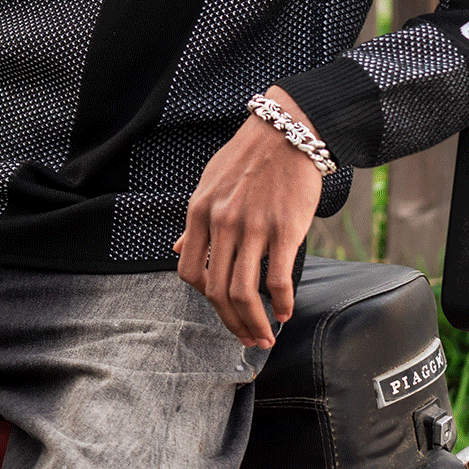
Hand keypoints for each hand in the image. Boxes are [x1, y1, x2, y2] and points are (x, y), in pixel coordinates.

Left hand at [175, 88, 324, 349]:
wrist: (288, 131)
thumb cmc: (248, 157)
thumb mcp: (210, 183)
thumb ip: (196, 221)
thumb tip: (180, 249)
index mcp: (200, 212)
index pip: (188, 271)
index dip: (202, 297)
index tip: (219, 307)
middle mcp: (222, 223)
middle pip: (216, 290)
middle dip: (230, 322)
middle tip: (244, 337)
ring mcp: (253, 227)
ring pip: (244, 292)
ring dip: (253, 323)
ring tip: (264, 335)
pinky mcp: (285, 229)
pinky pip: (277, 278)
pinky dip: (281, 303)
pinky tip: (284, 311)